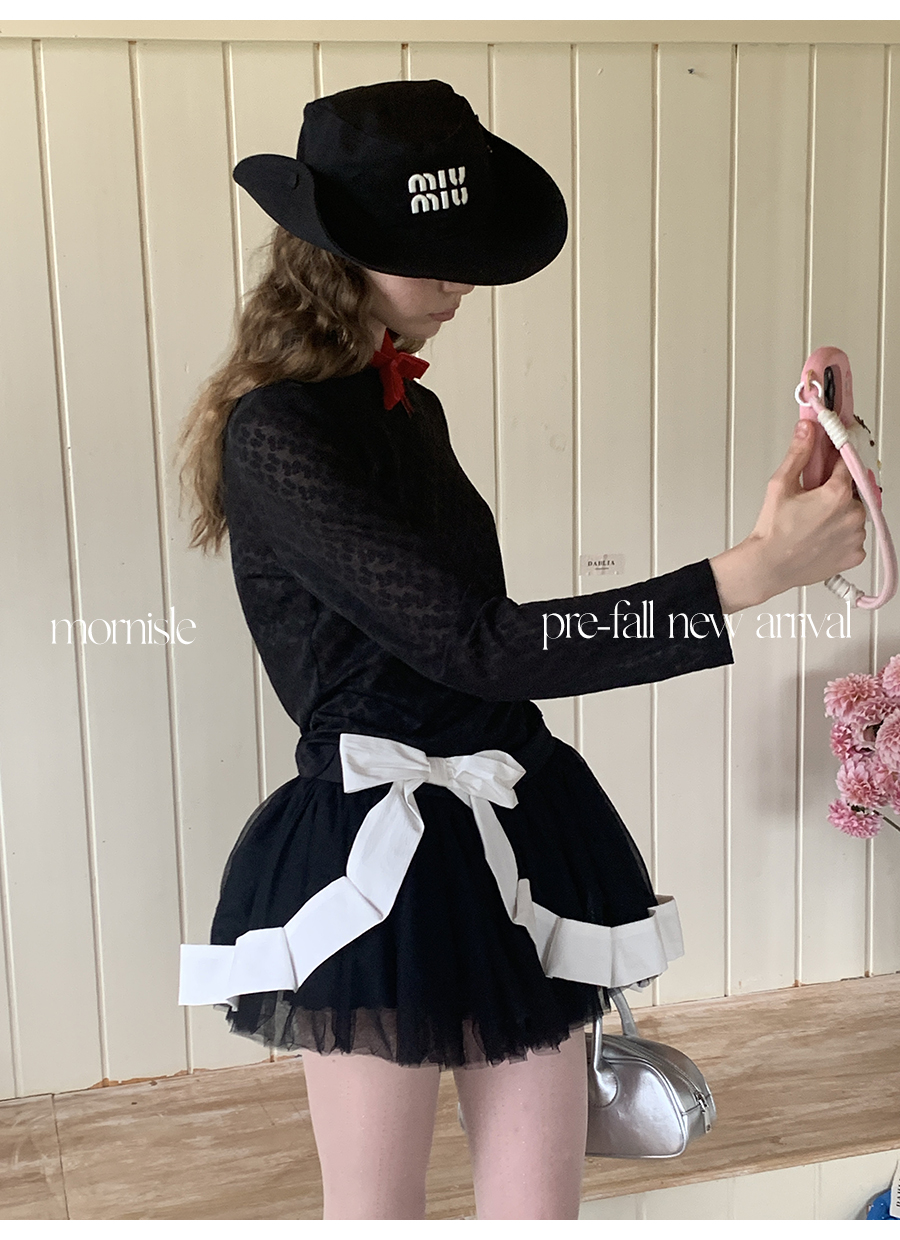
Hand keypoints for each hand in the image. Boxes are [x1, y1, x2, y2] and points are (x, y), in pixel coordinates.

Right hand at [709, 420, 866, 613]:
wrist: (768, 567)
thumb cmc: (773, 532)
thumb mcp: (780, 485)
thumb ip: (799, 453)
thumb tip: (807, 430)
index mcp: (837, 494)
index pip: (846, 463)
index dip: (834, 460)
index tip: (829, 461)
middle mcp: (852, 515)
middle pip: (851, 491)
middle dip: (835, 492)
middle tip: (812, 501)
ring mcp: (856, 537)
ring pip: (854, 515)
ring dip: (840, 515)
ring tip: (814, 522)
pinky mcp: (854, 554)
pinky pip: (854, 538)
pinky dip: (841, 536)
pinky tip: (821, 537)